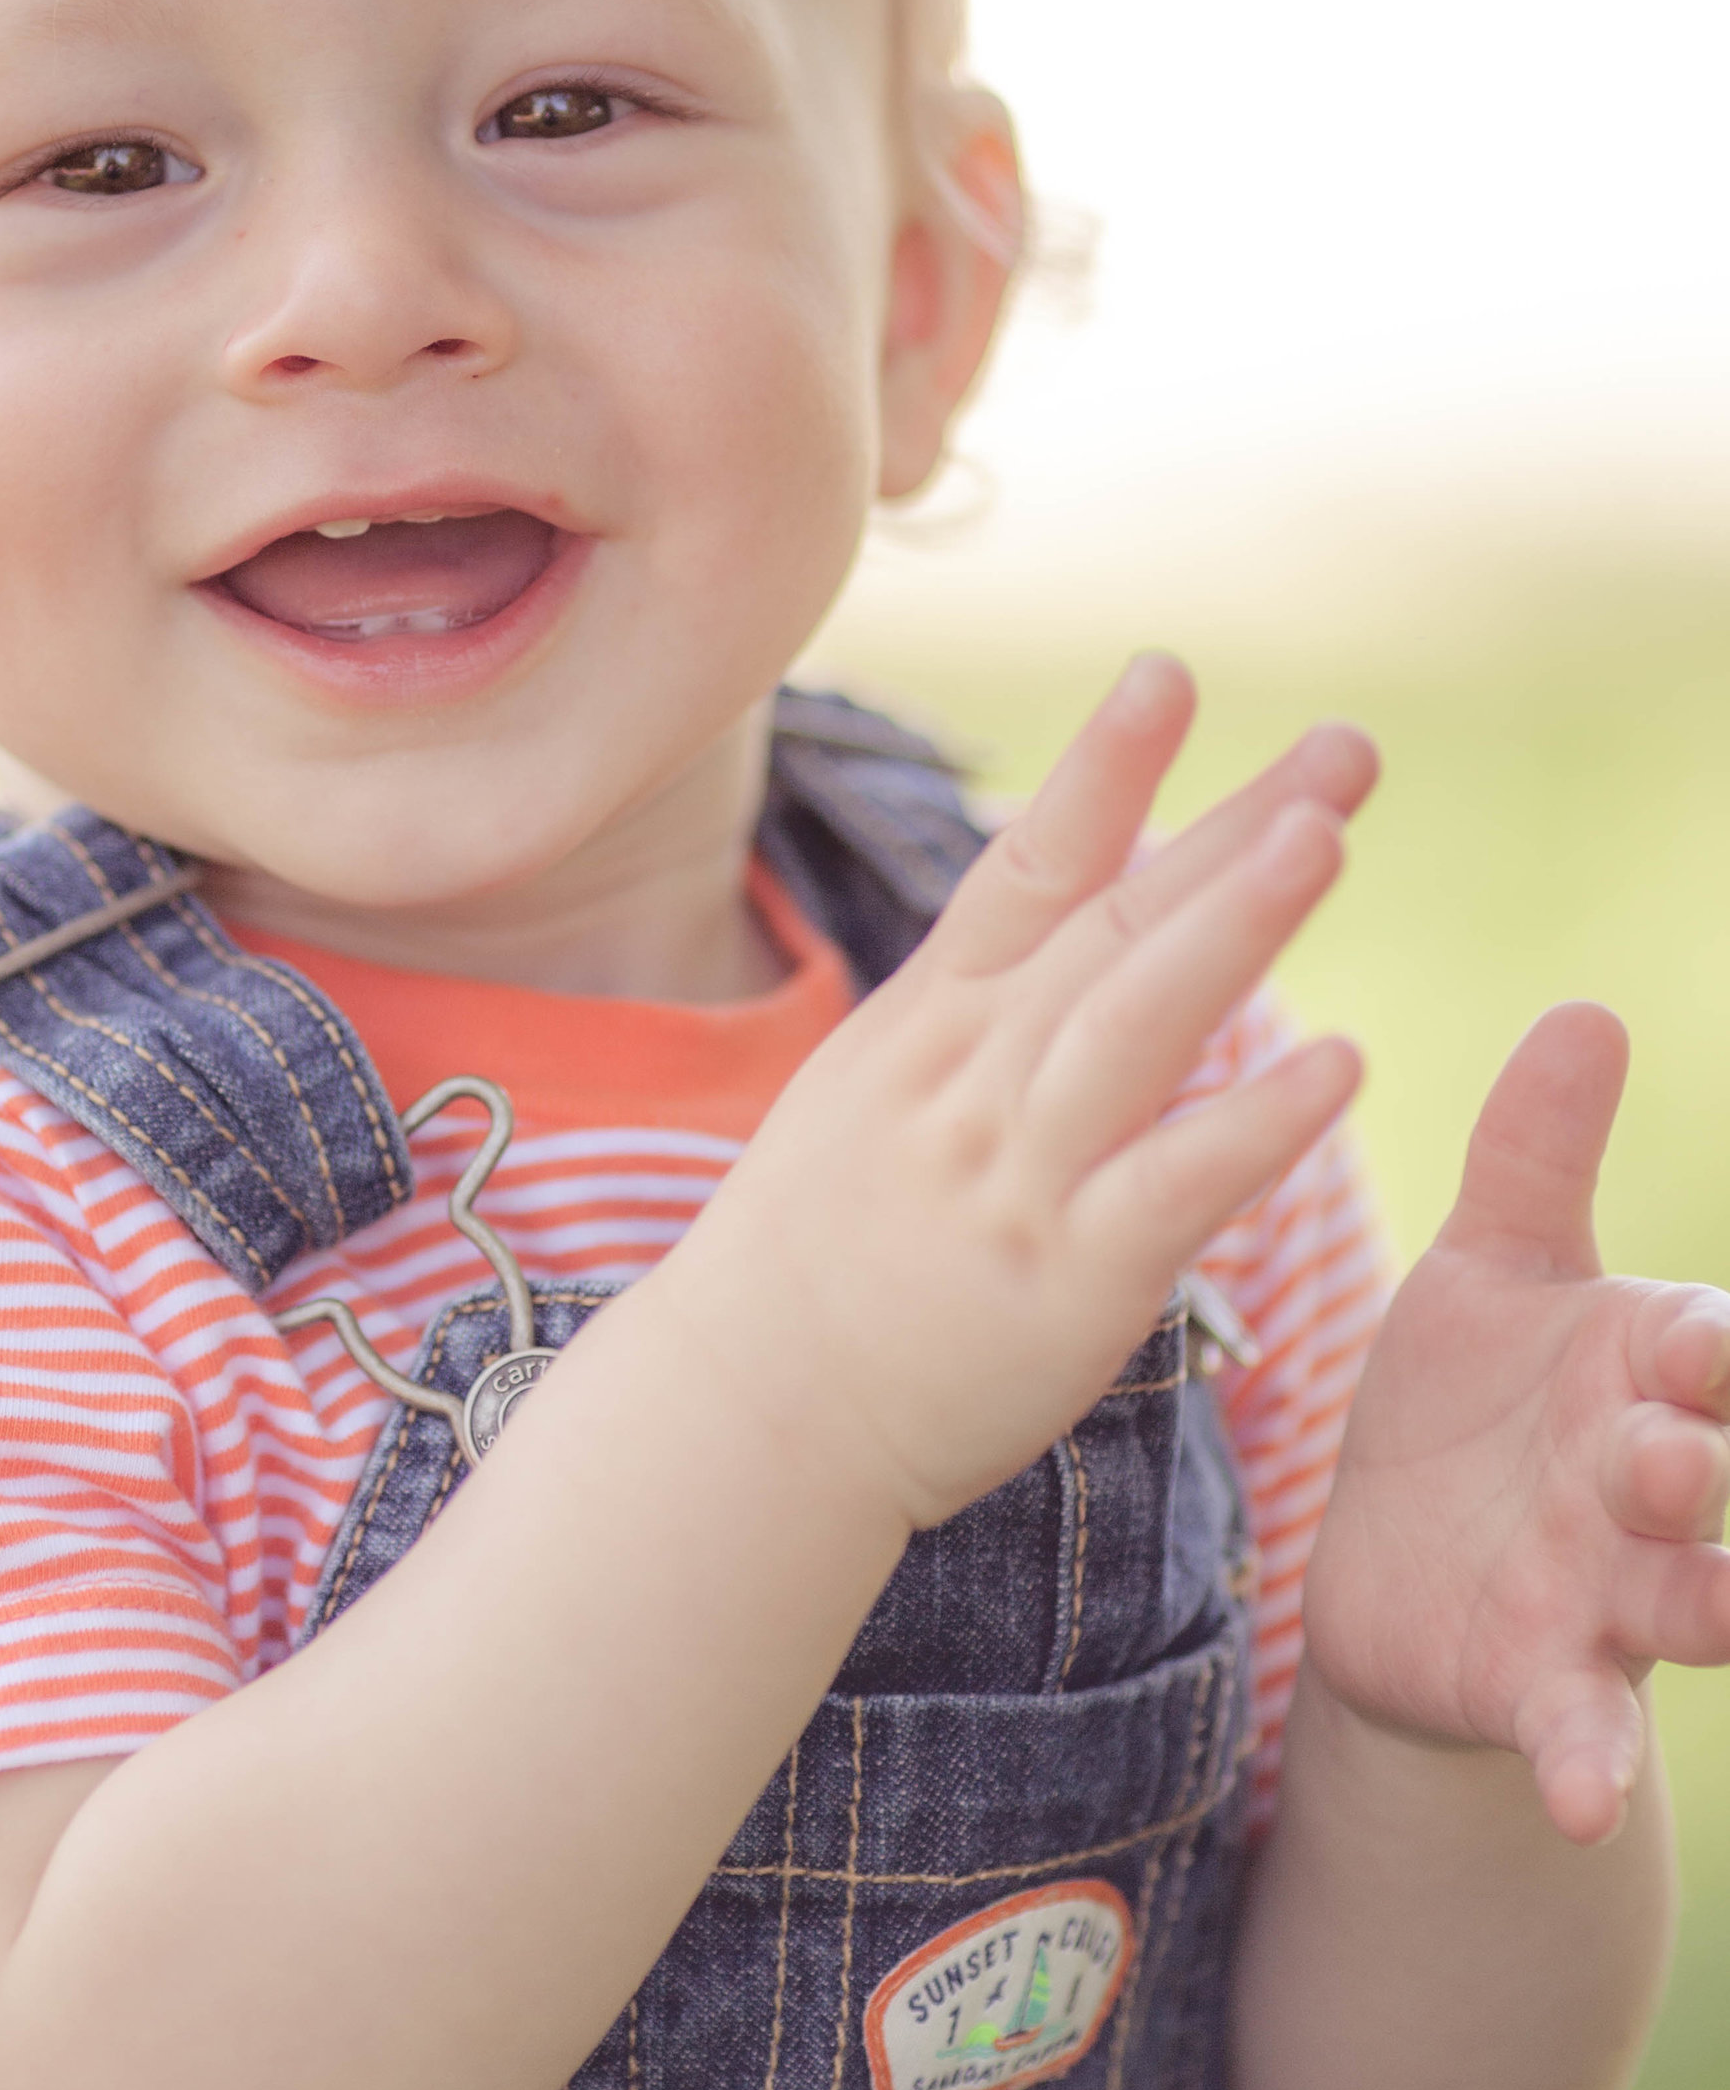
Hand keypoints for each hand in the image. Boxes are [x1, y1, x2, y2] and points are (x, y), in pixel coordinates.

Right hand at [685, 653, 1370, 1531]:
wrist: (744, 1415)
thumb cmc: (814, 1261)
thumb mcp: (871, 1097)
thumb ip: (974, 1018)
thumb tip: (1064, 931)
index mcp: (929, 1027)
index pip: (1028, 870)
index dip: (1104, 770)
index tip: (1170, 674)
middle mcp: (973, 1079)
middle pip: (1116, 926)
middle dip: (1232, 829)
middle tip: (1346, 749)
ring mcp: (1015, 1174)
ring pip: (1135, 1027)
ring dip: (1234, 927)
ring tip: (1326, 842)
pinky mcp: (1064, 1281)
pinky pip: (1170, 1185)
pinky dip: (1254, 1122)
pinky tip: (1339, 1067)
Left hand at [1303, 1004, 1729, 1845]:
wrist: (1403, 1561)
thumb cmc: (1473, 1393)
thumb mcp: (1493, 1266)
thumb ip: (1536, 1150)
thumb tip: (1589, 1008)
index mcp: (1646, 1364)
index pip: (1710, 1346)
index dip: (1717, 1348)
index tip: (1706, 1342)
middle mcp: (1655, 1479)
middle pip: (1710, 1473)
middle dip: (1706, 1466)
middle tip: (1674, 1455)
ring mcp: (1615, 1593)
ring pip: (1693, 1605)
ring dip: (1712, 1607)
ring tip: (1725, 1612)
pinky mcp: (1547, 1684)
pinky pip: (1585, 1732)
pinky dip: (1589, 1766)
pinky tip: (1583, 1803)